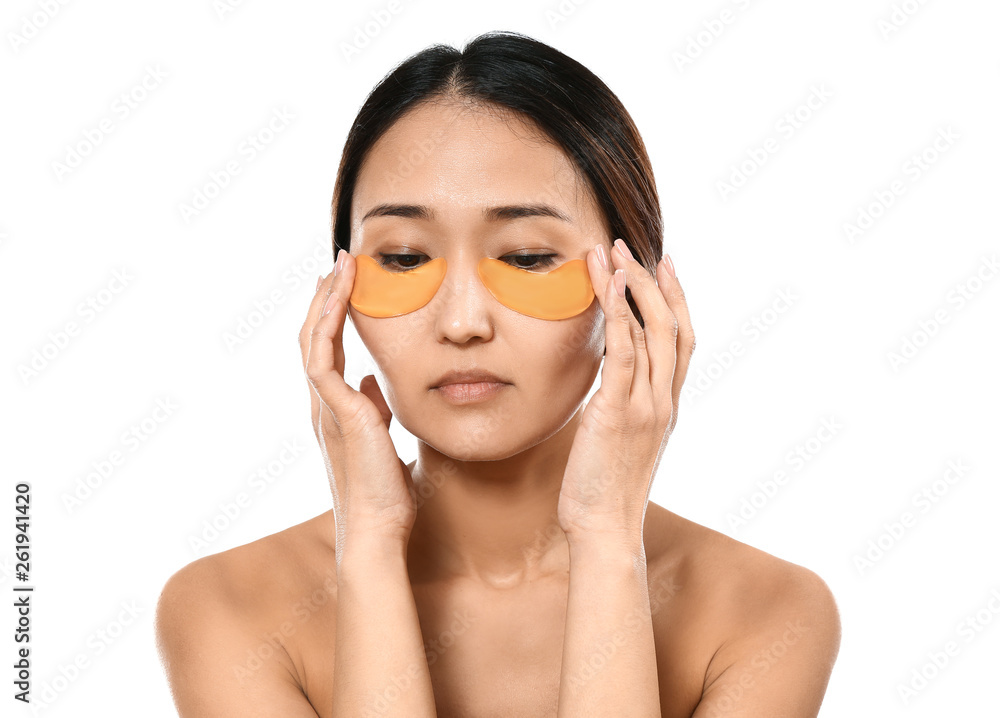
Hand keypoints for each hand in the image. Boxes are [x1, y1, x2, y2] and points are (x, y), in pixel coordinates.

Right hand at [299, 250, 416, 553]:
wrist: (378, 529)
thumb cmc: (383, 494)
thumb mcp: (382, 439)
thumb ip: (373, 410)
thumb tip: (373, 384)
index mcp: (334, 411)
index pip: (328, 352)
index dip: (334, 317)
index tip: (344, 286)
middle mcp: (323, 405)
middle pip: (315, 337)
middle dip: (326, 298)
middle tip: (339, 263)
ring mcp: (326, 408)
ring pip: (314, 339)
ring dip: (327, 299)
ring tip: (340, 265)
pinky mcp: (338, 412)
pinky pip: (323, 355)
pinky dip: (330, 320)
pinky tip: (342, 294)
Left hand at [557, 239, 694, 543]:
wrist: (604, 530)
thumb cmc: (602, 491)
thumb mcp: (618, 444)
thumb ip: (619, 411)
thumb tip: (602, 391)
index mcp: (666, 408)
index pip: (680, 342)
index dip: (676, 301)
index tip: (664, 267)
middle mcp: (664, 401)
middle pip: (673, 326)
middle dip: (655, 282)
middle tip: (634, 247)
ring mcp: (647, 405)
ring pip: (651, 329)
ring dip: (632, 284)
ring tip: (612, 251)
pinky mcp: (619, 411)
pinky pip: (624, 350)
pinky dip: (619, 312)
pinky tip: (608, 284)